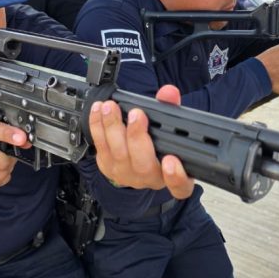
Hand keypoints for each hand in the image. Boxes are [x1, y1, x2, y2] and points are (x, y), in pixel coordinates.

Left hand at [89, 84, 194, 198]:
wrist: (137, 158)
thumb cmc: (157, 144)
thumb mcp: (169, 128)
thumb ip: (171, 109)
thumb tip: (169, 92)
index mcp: (173, 175)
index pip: (180, 185)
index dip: (176, 176)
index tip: (171, 160)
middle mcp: (150, 178)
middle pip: (143, 165)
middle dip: (137, 137)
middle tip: (137, 114)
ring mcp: (127, 175)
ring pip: (118, 155)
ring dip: (113, 128)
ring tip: (111, 107)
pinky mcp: (108, 167)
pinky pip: (101, 148)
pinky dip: (98, 127)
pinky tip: (99, 111)